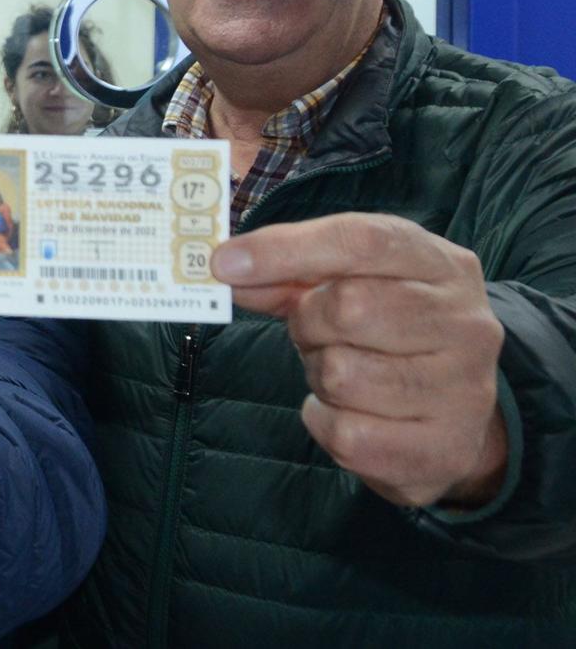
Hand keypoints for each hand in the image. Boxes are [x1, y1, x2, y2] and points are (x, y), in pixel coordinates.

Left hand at [215, 213, 507, 508]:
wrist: (458, 416)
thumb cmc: (390, 331)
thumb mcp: (351, 283)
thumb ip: (289, 272)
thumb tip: (229, 268)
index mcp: (442, 265)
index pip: (362, 241)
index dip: (286, 249)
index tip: (224, 263)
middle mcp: (467, 324)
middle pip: (349, 307)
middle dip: (307, 323)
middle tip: (313, 332)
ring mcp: (465, 391)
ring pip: (341, 375)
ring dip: (318, 374)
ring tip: (342, 370)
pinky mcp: (444, 451)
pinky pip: (346, 434)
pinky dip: (326, 422)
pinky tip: (350, 412)